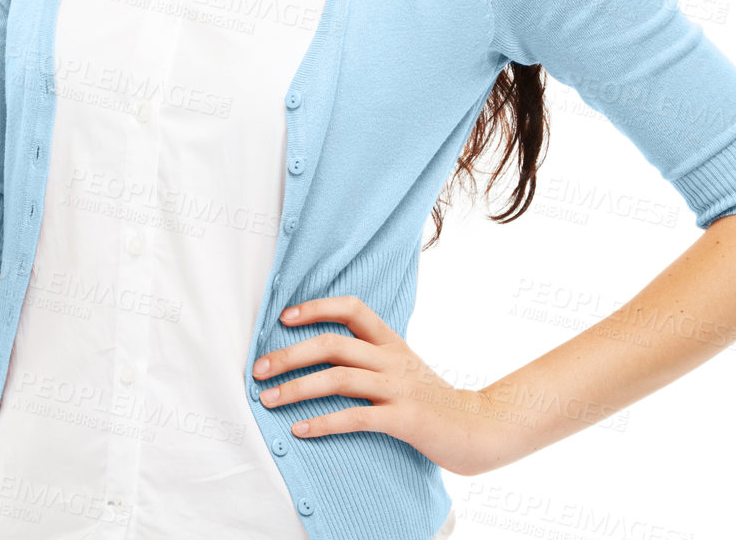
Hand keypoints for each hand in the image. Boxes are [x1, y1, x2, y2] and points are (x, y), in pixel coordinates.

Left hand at [251, 294, 514, 476]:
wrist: (477, 429)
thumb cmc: (430, 399)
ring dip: (297, 388)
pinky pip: (356, 417)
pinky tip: (300, 429)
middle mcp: (392, 359)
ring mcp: (398, 388)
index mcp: (391, 341)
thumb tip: (319, 353)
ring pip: (339, 378)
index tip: (284, 318)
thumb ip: (368, 357)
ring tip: (268, 400)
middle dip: (289, 354)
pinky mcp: (404, 419)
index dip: (317, 307)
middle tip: (258, 370)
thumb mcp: (401, 366)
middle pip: (333, 344)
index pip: (352, 308)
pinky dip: (323, 422)